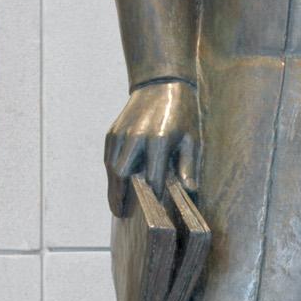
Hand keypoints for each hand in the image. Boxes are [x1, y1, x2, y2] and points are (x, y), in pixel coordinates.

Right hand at [104, 80, 199, 214]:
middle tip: (122, 215)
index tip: (153, 215)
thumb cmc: (182, 114)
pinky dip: (110, 174)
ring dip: (113, 188)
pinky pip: (108, 158)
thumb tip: (188, 192)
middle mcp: (136, 137)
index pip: (153, 178)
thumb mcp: (192, 140)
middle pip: (122, 175)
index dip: (152, 199)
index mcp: (159, 140)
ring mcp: (121, 134)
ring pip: (111, 168)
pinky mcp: (112, 132)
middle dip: (121, 197)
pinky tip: (116, 185)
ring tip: (117, 205)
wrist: (161, 84)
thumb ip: (189, 166)